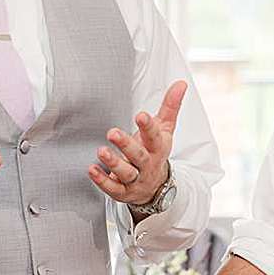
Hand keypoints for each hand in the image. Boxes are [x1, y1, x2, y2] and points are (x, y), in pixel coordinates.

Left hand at [88, 81, 186, 207]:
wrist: (156, 186)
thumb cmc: (156, 151)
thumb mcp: (165, 129)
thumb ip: (170, 106)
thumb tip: (181, 83)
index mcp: (158, 148)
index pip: (154, 136)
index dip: (148, 126)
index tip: (141, 115)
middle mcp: (148, 164)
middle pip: (139, 156)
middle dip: (126, 145)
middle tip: (112, 132)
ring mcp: (136, 179)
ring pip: (126, 173)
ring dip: (113, 163)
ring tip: (101, 151)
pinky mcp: (124, 192)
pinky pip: (113, 188)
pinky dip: (102, 180)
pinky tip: (91, 169)